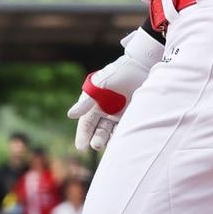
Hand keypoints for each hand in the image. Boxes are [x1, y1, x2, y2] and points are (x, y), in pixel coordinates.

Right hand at [66, 27, 164, 151]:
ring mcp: (118, 113)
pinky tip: (118, 141)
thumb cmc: (118, 72)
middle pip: (97, 130)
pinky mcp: (129, 115)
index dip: (83, 135)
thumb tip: (70, 115)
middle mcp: (105, 110)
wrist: (142, 65)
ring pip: (109, 132)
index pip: (86, 123)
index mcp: (94, 103)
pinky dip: (119, 136)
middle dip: (96, 139)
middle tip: (96, 145)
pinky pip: (122, 129)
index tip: (81, 148)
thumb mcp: (100, 85)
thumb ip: (86, 101)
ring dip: (106, 140)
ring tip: (106, 145)